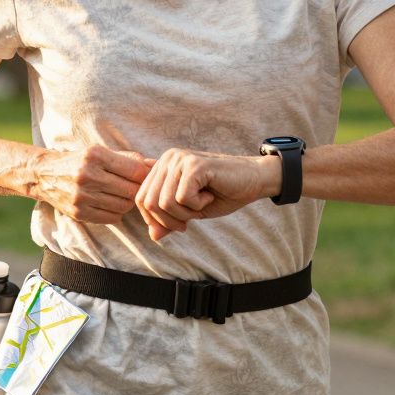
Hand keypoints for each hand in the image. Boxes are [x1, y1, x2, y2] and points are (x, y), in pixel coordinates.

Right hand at [33, 145, 154, 223]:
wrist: (45, 175)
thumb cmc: (80, 161)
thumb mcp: (100, 152)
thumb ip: (128, 159)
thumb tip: (155, 165)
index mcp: (95, 156)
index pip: (135, 171)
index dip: (145, 176)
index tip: (146, 177)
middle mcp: (87, 175)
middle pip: (130, 191)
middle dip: (137, 190)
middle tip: (135, 188)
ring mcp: (82, 196)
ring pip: (123, 206)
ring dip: (127, 203)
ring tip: (121, 195)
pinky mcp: (79, 212)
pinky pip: (111, 217)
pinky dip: (116, 212)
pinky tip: (111, 203)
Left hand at [134, 149, 279, 241]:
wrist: (254, 182)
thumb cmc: (222, 195)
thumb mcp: (190, 212)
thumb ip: (169, 221)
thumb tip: (153, 236)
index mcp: (163, 166)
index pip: (141, 198)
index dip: (156, 219)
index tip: (179, 224)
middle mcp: (168, 158)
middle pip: (149, 202)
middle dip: (169, 220)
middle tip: (191, 218)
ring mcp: (180, 159)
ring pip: (164, 202)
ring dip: (186, 213)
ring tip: (202, 203)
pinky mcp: (194, 165)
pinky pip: (182, 198)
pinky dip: (197, 205)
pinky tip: (209, 195)